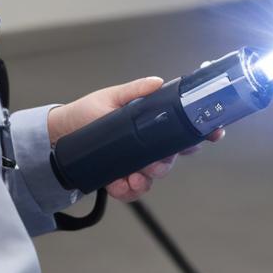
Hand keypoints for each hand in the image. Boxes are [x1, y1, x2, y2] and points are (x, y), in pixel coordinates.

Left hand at [47, 76, 224, 202]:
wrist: (59, 136)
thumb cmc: (86, 114)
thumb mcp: (110, 97)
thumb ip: (135, 91)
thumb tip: (157, 82)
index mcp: (152, 125)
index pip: (183, 131)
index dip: (202, 133)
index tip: (213, 134)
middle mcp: (149, 146)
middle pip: (173, 157)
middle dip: (168, 161)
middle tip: (156, 162)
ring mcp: (137, 164)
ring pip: (155, 176)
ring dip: (146, 178)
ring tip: (132, 176)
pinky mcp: (122, 179)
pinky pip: (134, 190)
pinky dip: (128, 190)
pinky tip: (119, 184)